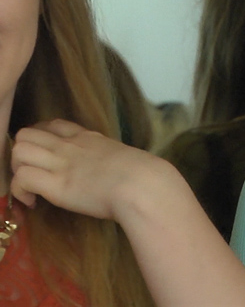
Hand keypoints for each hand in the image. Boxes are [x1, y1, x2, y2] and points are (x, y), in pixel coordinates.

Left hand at [10, 119, 165, 221]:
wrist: (142, 184)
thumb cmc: (144, 174)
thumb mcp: (124, 156)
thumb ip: (110, 158)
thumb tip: (113, 170)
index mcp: (88, 138)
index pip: (52, 125)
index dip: (40, 139)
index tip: (45, 157)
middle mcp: (69, 146)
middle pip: (26, 134)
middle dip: (22, 154)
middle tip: (34, 174)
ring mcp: (61, 164)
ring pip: (18, 151)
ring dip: (17, 171)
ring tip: (30, 188)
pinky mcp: (56, 185)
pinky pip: (21, 179)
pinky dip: (20, 192)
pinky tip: (33, 202)